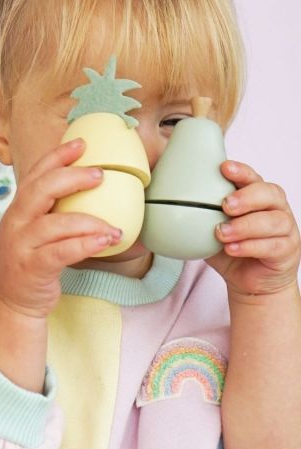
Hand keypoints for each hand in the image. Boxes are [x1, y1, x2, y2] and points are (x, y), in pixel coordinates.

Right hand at [0, 139, 122, 319]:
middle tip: (100, 175)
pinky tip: (106, 241)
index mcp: (18, 210)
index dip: (56, 156)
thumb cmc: (28, 266)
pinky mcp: (32, 268)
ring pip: (55, 223)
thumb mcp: (33, 232)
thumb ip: (53, 213)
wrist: (8, 304)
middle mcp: (16, 223)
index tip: (81, 142)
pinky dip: (85, 244)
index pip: (35, 174)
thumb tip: (95, 196)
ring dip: (90, 221)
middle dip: (72, 177)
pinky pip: (61, 252)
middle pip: (40, 190)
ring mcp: (21, 246)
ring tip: (114, 227)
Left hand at [207, 161, 300, 296]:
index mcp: (257, 197)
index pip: (253, 178)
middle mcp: (275, 208)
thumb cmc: (230, 248)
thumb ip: (198, 216)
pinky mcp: (287, 250)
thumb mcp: (209, 230)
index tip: (224, 168)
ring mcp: (285, 229)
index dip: (241, 171)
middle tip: (224, 205)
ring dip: (245, 225)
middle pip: (270, 193)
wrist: (249, 281)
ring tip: (221, 233)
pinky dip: (250, 246)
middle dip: (246, 197)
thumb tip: (160, 204)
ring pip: (274, 220)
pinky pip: (273, 245)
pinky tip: (231, 249)